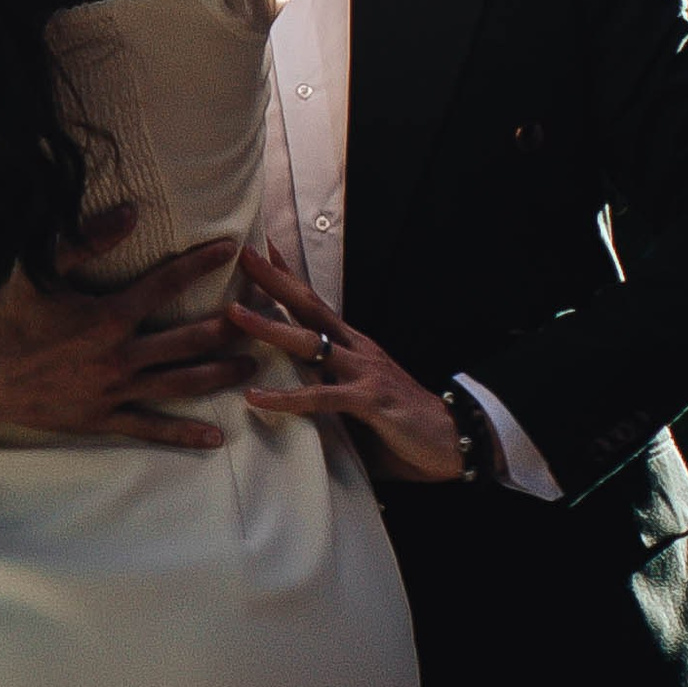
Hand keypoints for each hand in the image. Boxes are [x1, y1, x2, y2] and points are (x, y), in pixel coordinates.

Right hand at [0, 213, 254, 449]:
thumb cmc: (7, 318)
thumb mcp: (39, 269)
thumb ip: (85, 240)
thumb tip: (130, 212)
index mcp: (109, 315)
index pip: (167, 283)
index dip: (200, 263)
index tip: (230, 250)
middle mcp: (120, 354)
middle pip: (189, 340)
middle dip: (230, 327)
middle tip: (263, 318)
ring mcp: (115, 391)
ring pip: (181, 384)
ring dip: (220, 375)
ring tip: (253, 366)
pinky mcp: (104, 419)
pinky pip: (151, 428)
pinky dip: (184, 434)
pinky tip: (215, 438)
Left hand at [232, 249, 468, 483]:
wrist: (453, 439)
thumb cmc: (402, 421)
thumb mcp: (359, 395)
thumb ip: (328, 385)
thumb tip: (290, 386)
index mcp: (353, 345)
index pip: (315, 302)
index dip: (290, 275)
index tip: (262, 247)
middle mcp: (357, 348)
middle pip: (309, 305)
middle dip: (274, 280)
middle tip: (242, 255)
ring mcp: (364, 370)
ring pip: (309, 342)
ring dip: (270, 327)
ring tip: (234, 315)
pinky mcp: (369, 400)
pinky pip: (320, 396)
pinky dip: (286, 397)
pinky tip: (256, 397)